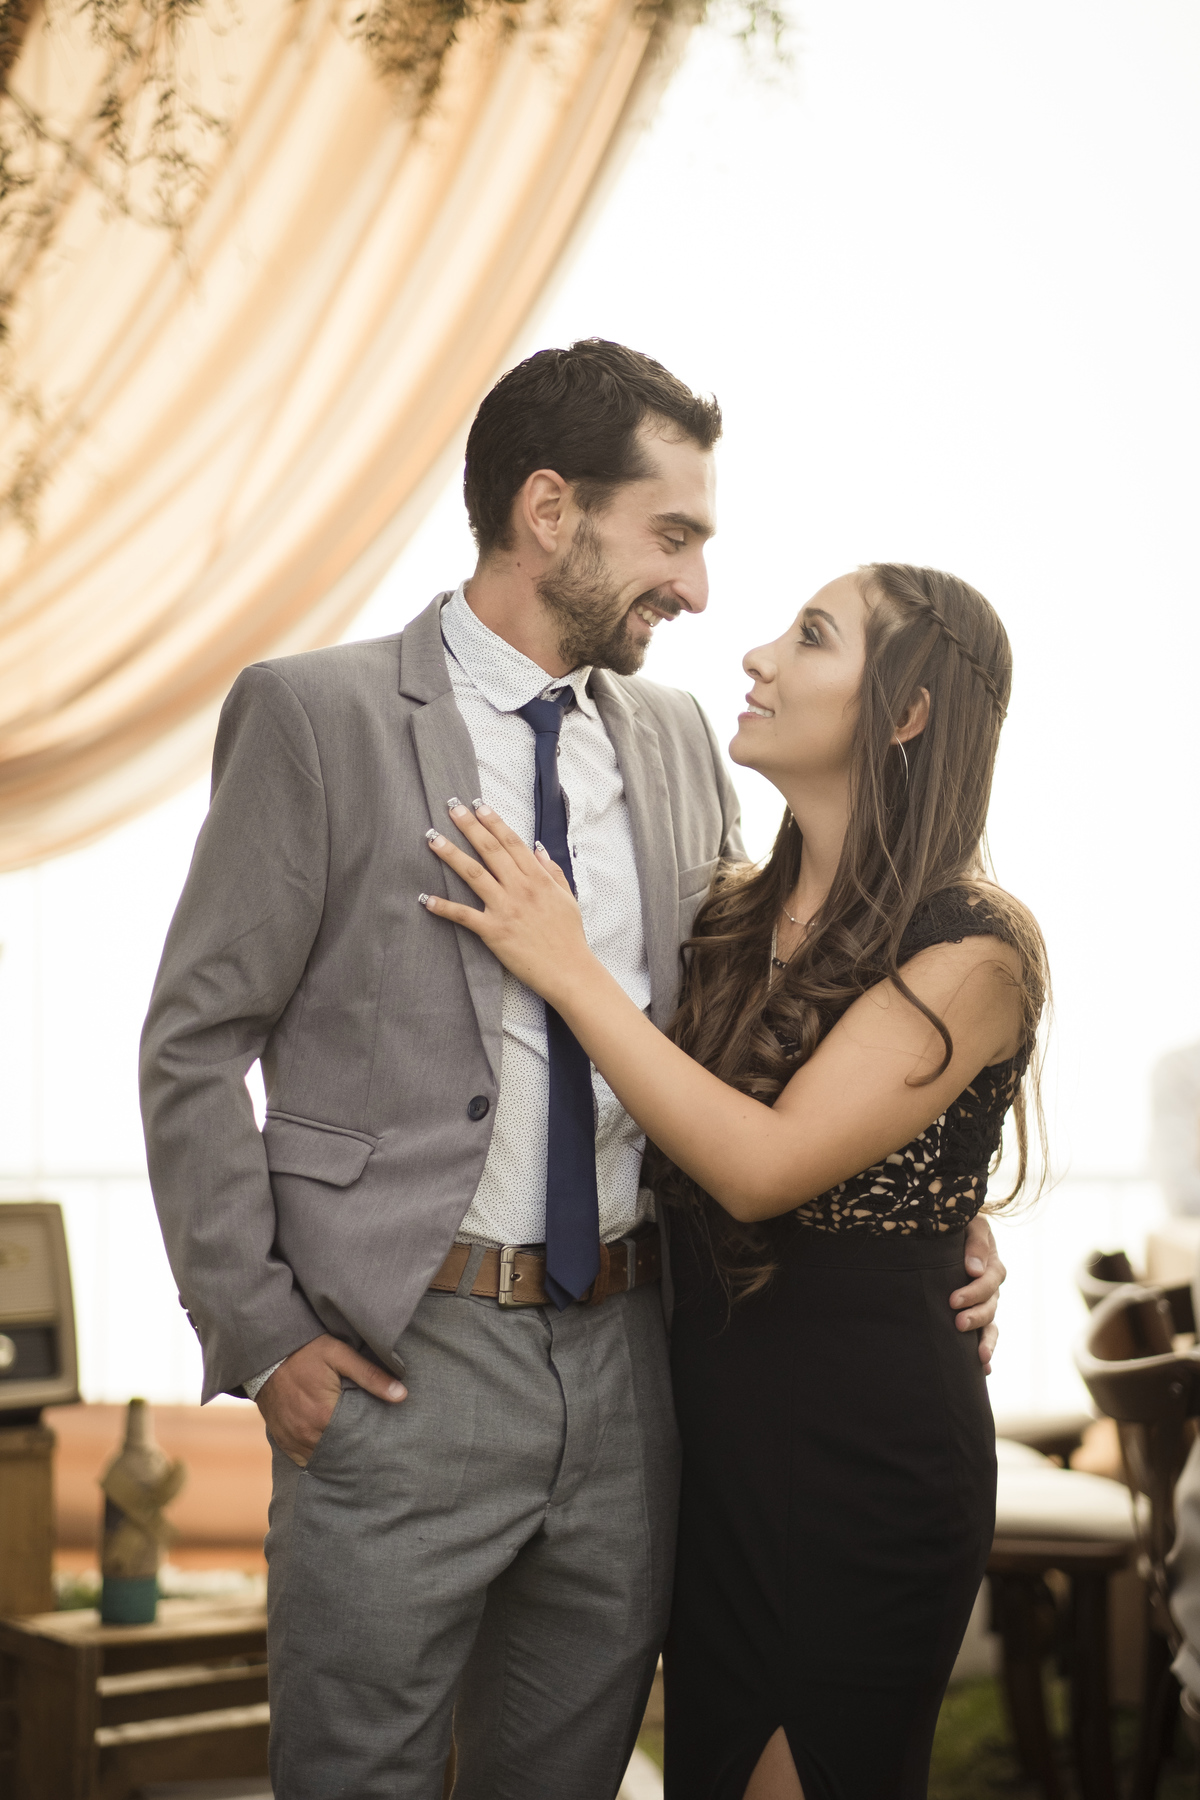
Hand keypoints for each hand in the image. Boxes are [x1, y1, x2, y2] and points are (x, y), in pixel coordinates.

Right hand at [256, 1334, 406, 1467]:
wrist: (266, 1352)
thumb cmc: (306, 1350)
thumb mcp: (340, 1354)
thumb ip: (371, 1375)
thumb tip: (402, 1395)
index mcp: (324, 1414)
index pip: (356, 1440)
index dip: (371, 1441)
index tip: (384, 1442)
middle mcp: (306, 1433)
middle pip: (339, 1452)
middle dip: (355, 1451)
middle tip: (373, 1451)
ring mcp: (291, 1438)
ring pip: (321, 1458)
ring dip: (336, 1456)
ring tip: (354, 1452)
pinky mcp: (281, 1439)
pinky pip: (302, 1459)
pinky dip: (316, 1457)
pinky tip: (331, 1452)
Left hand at [420, 800, 592, 1004]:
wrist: (569, 971)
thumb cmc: (569, 936)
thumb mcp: (567, 897)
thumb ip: (551, 870)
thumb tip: (537, 847)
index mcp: (538, 879)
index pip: (512, 843)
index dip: (494, 822)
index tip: (479, 805)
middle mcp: (520, 889)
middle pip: (491, 851)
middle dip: (470, 826)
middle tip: (452, 807)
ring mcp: (506, 909)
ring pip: (474, 874)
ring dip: (451, 855)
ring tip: (433, 839)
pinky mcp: (493, 931)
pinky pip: (464, 916)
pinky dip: (443, 907)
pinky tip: (426, 898)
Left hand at [952, 1213, 1005, 1374]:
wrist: (947, 1233)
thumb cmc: (957, 1226)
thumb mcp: (970, 1224)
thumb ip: (976, 1242)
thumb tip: (974, 1270)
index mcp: (991, 1263)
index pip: (990, 1279)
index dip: (974, 1291)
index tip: (953, 1299)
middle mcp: (991, 1286)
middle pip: (991, 1304)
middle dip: (976, 1315)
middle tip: (958, 1322)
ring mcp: (985, 1302)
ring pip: (991, 1324)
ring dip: (986, 1340)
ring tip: (978, 1355)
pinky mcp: (976, 1315)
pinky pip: (987, 1335)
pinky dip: (987, 1350)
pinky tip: (984, 1369)